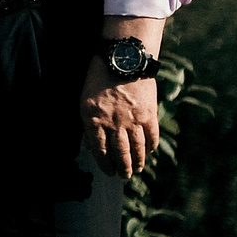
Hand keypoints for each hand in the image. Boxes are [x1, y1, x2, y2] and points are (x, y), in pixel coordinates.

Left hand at [81, 61, 159, 176]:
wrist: (123, 60)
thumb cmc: (99, 79)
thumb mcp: (85, 101)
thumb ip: (89, 124)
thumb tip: (92, 144)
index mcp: (93, 121)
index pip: (100, 151)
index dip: (105, 164)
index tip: (108, 171)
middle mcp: (113, 124)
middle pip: (120, 153)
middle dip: (122, 168)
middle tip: (124, 176)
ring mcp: (133, 120)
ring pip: (137, 149)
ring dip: (138, 162)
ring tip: (136, 169)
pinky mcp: (149, 114)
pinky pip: (152, 136)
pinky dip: (151, 147)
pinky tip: (149, 152)